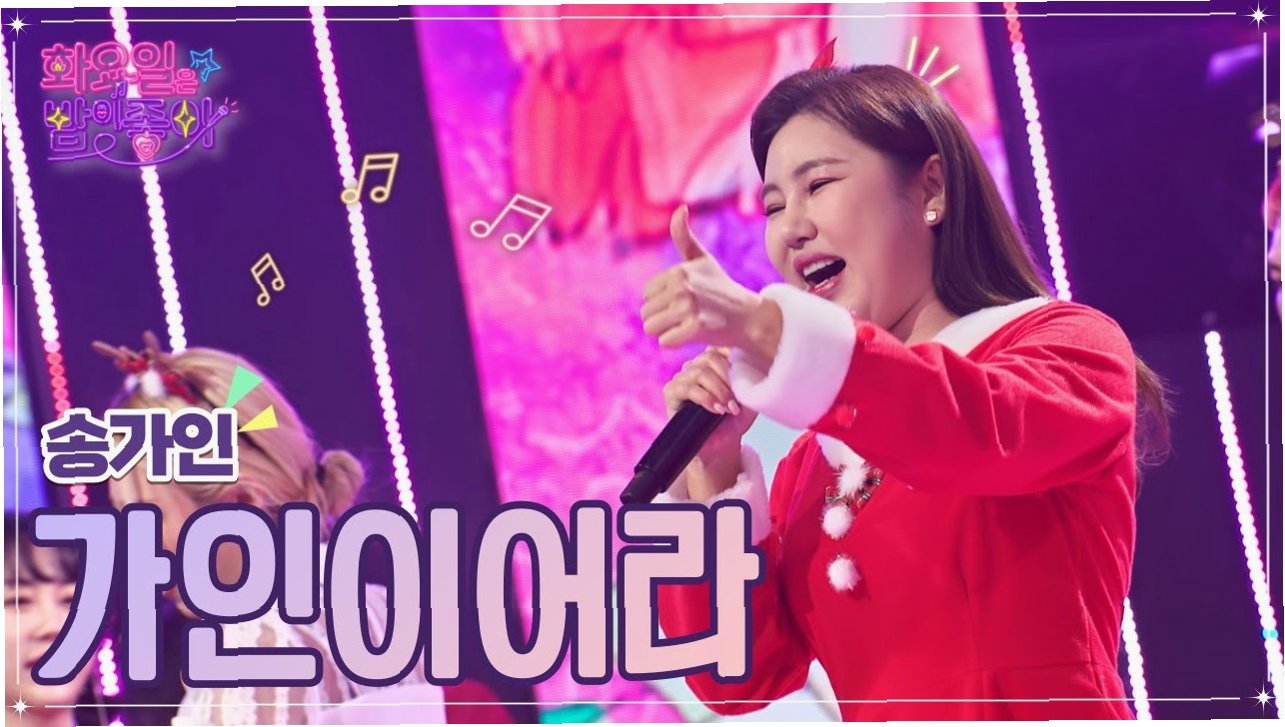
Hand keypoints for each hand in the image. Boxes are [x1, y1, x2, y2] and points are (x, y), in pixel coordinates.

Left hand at [642, 205, 776, 355]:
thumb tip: (680, 208)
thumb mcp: (702, 259)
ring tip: (687, 324)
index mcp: (678, 271)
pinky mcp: (696, 328)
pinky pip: (665, 342)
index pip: (646, 295)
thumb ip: (684, 237)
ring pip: (651, 328)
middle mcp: (682, 287)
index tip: (684, 299)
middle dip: (662, 318)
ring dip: (667, 331)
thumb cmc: (721, 288)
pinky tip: (692, 334)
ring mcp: (689, 308)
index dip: (662, 301)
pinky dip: (675, 342)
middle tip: (687, 315)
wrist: (748, 316)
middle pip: (646, 313)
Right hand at [663, 346, 758, 466]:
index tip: (747, 378)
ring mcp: (682, 377)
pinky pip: (687, 387)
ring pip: (700, 372)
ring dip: (718, 390)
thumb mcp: (748, 397)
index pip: (720, 346)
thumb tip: (751, 363)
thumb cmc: (734, 420)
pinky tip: (716, 410)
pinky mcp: (671, 391)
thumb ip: (749, 379)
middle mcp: (695, 365)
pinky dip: (705, 398)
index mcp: (713, 362)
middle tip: (737, 399)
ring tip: (728, 408)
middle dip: (728, 378)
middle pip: (710, 356)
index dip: (734, 359)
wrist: (720, 446)